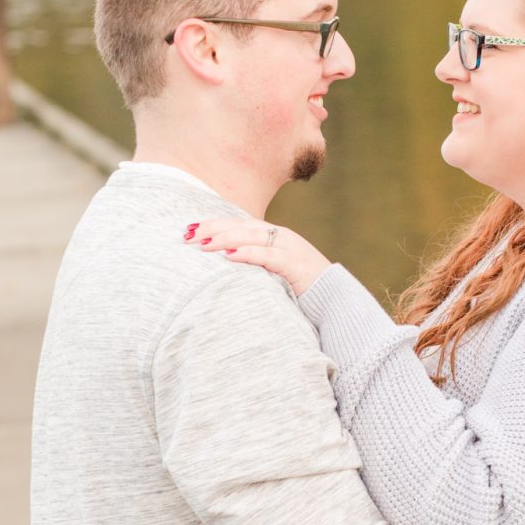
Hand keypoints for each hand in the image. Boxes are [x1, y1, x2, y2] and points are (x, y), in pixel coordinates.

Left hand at [184, 217, 330, 296]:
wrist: (336, 299)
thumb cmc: (302, 289)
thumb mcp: (276, 272)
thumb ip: (257, 265)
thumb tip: (227, 267)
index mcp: (276, 236)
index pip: (240, 224)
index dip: (215, 224)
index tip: (191, 229)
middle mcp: (282, 236)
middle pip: (242, 225)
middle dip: (213, 228)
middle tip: (188, 234)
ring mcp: (290, 248)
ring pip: (252, 237)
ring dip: (225, 239)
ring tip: (202, 244)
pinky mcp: (295, 264)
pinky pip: (268, 256)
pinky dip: (248, 254)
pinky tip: (229, 257)